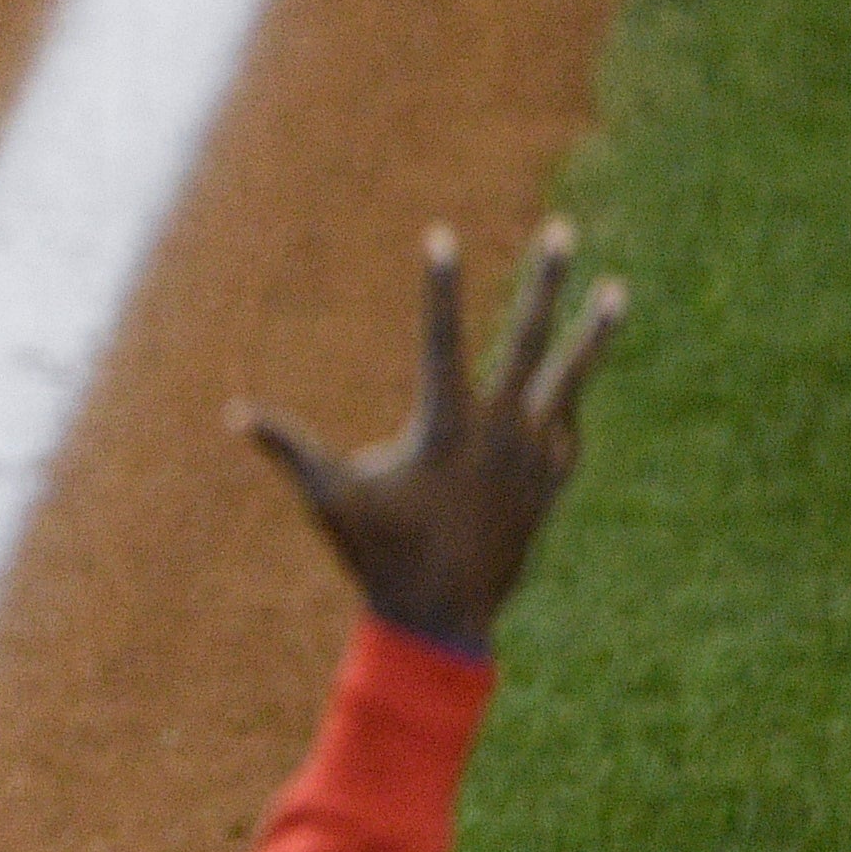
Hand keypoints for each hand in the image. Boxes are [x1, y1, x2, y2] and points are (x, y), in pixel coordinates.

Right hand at [240, 222, 622, 657]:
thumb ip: (289, 449)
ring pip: (570, 378)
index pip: (441, 338)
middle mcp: (501, 433)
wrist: (445, 618)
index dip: (439, 285)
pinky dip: (566, 402)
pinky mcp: (550, 483)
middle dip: (545, 283)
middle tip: (562, 233)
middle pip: (530, 341)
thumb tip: (233, 414)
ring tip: (617, 290)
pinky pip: (566, 429)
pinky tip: (568, 387)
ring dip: (594, 332)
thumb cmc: (378, 555)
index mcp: (446, 427)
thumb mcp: (330, 499)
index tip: (441, 236)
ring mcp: (535, 457)